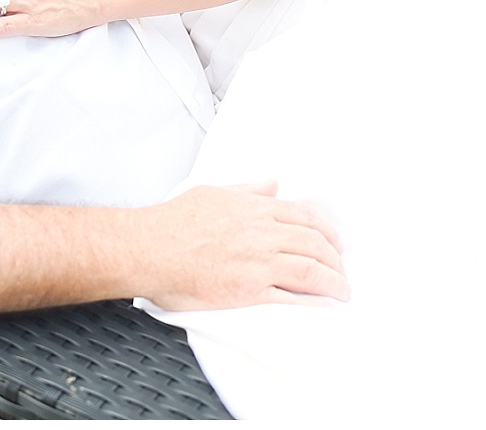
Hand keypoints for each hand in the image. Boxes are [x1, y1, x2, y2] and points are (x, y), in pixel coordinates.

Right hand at [138, 181, 348, 309]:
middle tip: (342, 271)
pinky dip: (312, 304)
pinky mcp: (247, 292)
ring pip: (310, 271)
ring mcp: (257, 264)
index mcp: (254, 209)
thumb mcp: (214, 192)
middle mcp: (261, 234)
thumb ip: (247, 189)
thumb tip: (272, 184)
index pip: (306, 217)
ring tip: (341, 291)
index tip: (334, 243)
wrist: (149, 248)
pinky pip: (290, 299)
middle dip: (336, 260)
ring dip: (333, 282)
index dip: (327, 232)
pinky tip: (324, 307)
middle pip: (315, 244)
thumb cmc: (174, 222)